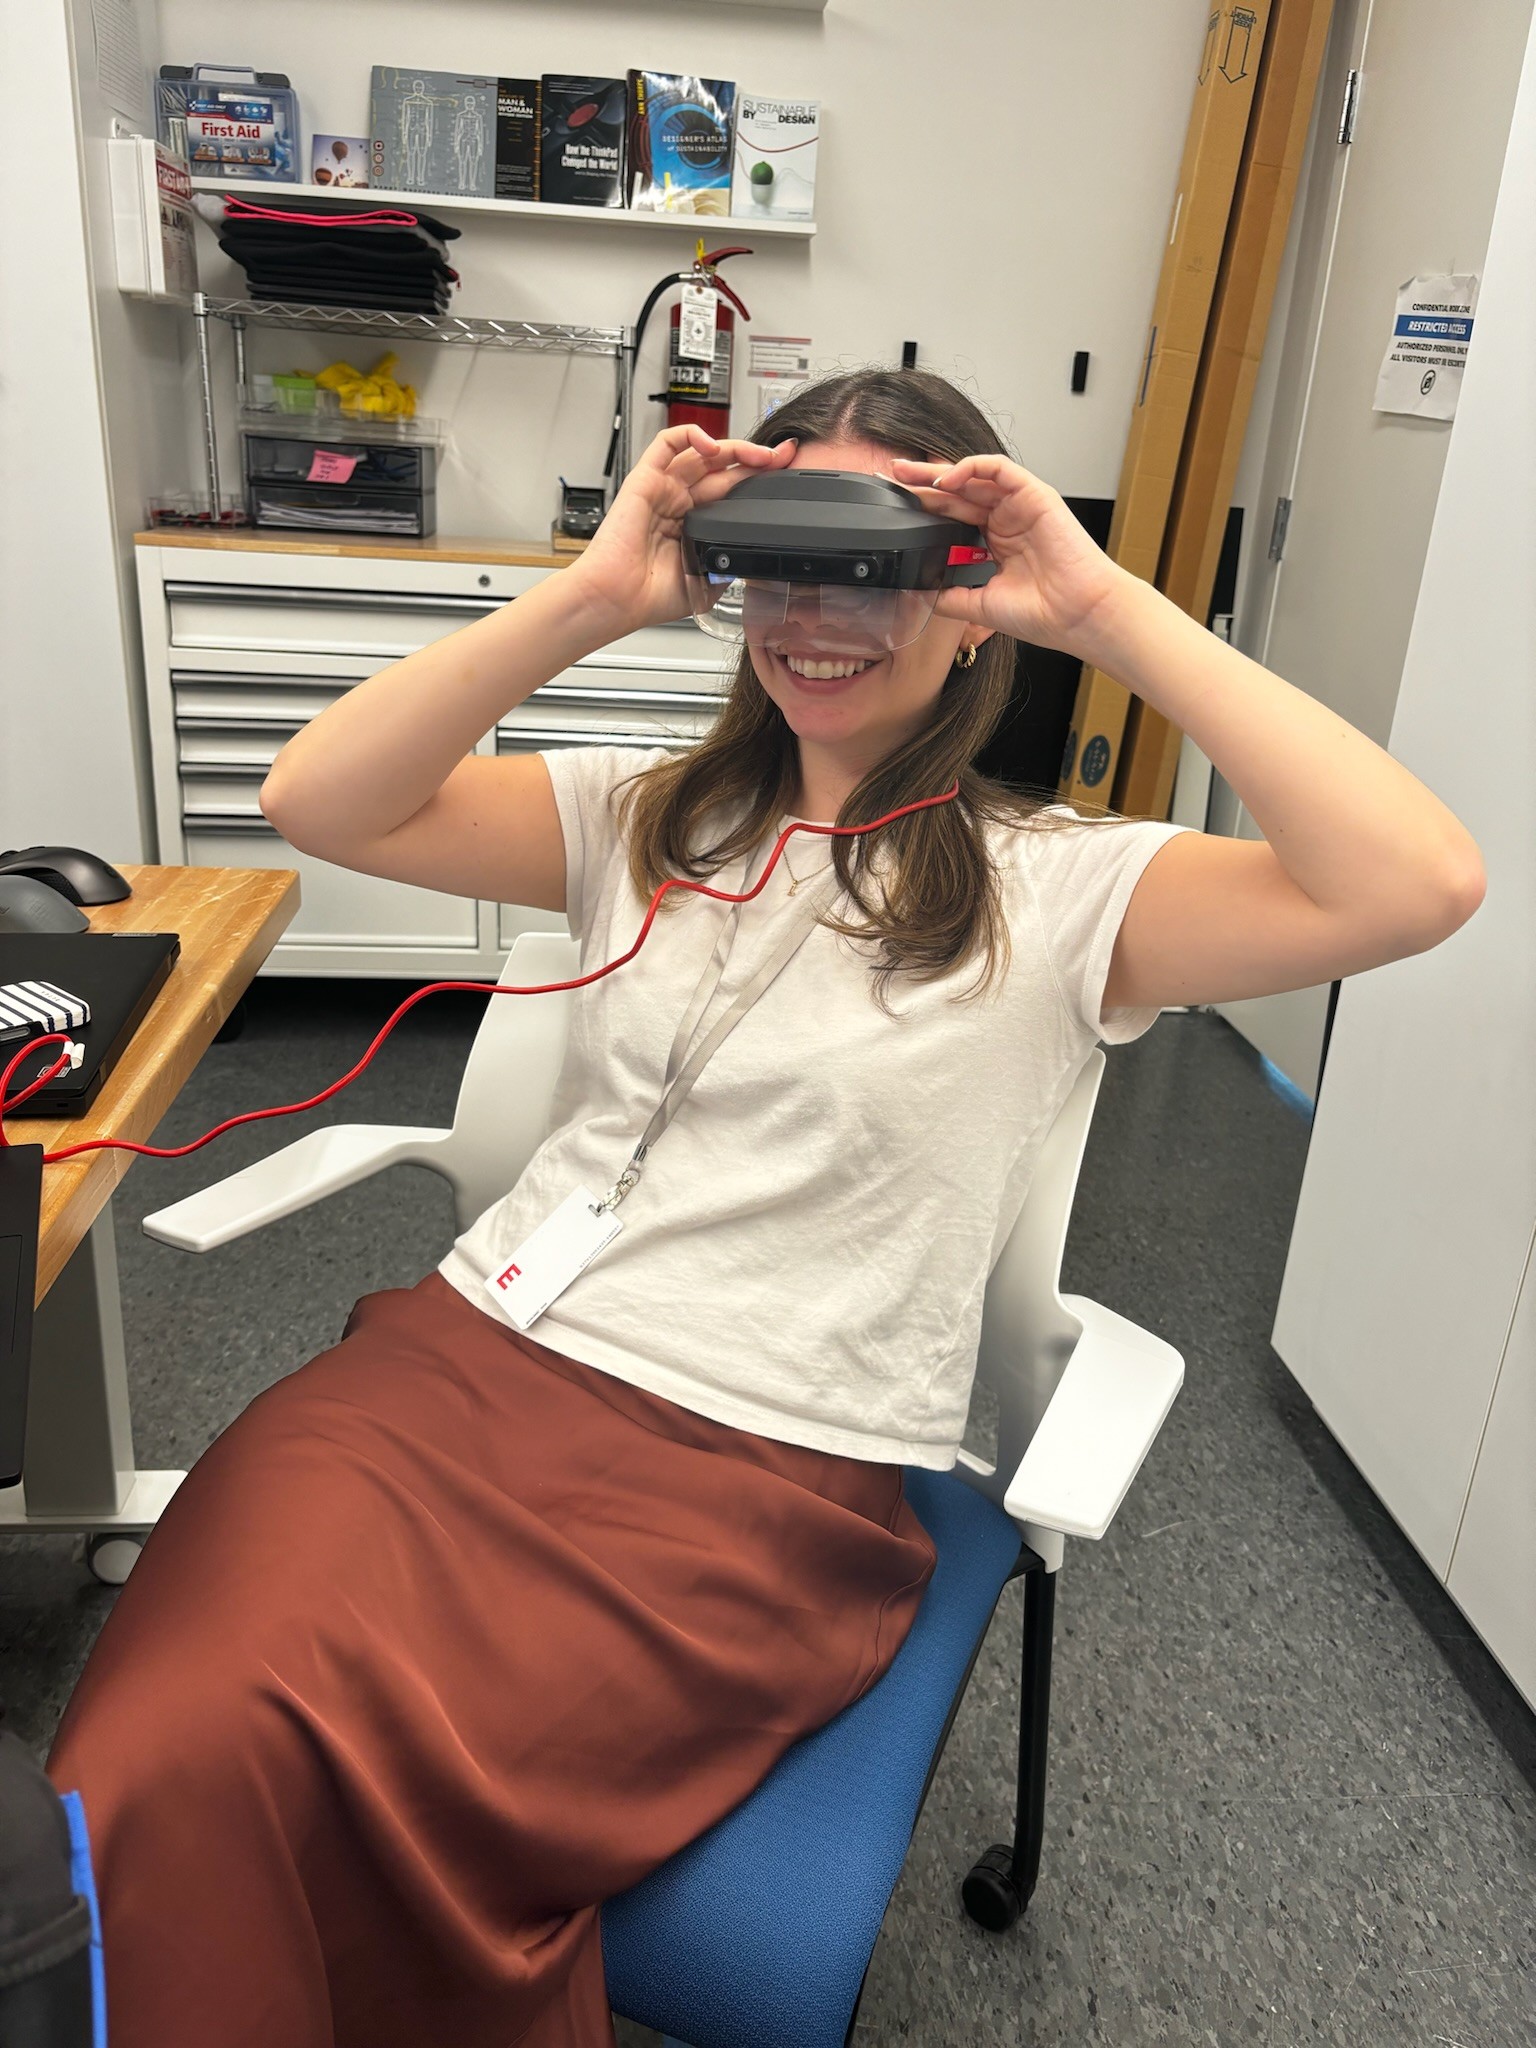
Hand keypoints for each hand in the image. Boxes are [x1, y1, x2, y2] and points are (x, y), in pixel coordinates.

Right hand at [564, 425, 796, 635]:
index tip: (785, 475)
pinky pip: (668, 443)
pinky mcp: (645, 478)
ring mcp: (664, 488)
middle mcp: (679, 502)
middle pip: (724, 468)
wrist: (617, 598)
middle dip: (757, 459)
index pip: (731, 492)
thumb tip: (751, 558)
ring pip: (703, 452)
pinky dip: (692, 436)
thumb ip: (728, 567)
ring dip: (735, 447)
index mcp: (694, 524)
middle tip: (783, 457)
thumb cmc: (649, 596)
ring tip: (760, 454)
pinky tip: (713, 446)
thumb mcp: (707, 585)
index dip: (758, 480)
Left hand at [889, 454, 1134, 660]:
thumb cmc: (1043, 613)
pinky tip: (948, 479)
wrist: (1077, 615)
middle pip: (956, 494)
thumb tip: (919, 592)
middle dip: (921, 484)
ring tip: (908, 473)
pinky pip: (998, 469)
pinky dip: (972, 468)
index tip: (893, 508)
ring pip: (973, 476)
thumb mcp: (981, 606)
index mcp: (994, 543)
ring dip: (939, 472)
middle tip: (890, 477)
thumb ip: (950, 596)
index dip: (923, 510)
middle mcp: (1005, 521)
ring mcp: (1019, 505)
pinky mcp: (1034, 494)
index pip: (951, 518)